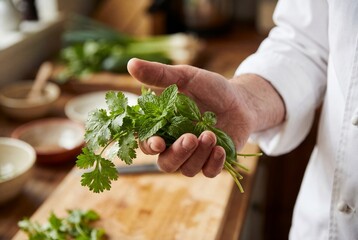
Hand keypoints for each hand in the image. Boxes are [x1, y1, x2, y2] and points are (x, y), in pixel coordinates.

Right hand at [127, 58, 284, 176]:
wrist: (242, 100)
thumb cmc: (211, 88)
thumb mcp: (187, 77)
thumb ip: (159, 74)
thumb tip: (131, 63)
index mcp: (164, 127)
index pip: (147, 142)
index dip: (149, 145)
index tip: (158, 142)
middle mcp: (176, 145)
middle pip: (166, 163)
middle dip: (176, 154)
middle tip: (190, 138)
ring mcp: (195, 156)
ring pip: (186, 169)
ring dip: (198, 155)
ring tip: (211, 135)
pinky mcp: (213, 162)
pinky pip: (208, 173)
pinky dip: (213, 164)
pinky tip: (220, 149)